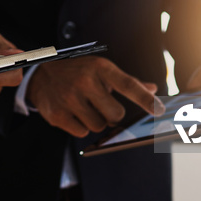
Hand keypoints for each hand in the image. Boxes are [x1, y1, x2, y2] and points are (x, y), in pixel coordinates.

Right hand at [27, 56, 163, 137]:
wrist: (40, 74)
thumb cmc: (77, 72)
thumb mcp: (100, 69)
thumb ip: (127, 81)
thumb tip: (152, 90)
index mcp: (99, 68)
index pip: (128, 85)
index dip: (145, 100)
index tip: (159, 110)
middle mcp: (84, 81)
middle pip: (115, 114)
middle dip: (112, 115)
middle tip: (102, 106)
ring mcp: (69, 98)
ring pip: (99, 126)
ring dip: (96, 121)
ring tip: (85, 108)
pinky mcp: (57, 114)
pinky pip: (82, 132)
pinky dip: (81, 127)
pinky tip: (74, 114)